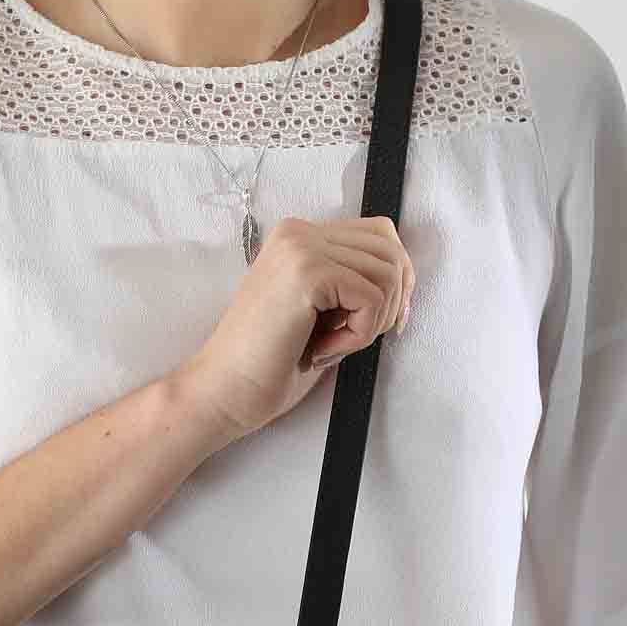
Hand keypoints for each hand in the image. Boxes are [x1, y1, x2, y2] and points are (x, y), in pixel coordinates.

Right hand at [174, 214, 413, 442]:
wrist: (223, 392)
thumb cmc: (267, 366)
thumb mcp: (318, 314)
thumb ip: (350, 287)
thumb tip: (403, 282)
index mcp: (299, 238)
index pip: (379, 236)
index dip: (394, 282)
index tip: (380, 322)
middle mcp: (299, 233)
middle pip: (391, 249)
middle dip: (391, 303)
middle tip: (354, 339)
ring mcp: (301, 248)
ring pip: (387, 274)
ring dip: (372, 323)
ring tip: (332, 346)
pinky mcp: (307, 273)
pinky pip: (371, 299)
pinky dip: (360, 335)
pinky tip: (323, 351)